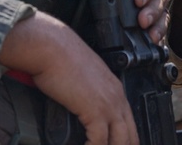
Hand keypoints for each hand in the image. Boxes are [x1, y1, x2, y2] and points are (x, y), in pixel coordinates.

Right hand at [0, 12, 138, 144]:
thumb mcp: (82, 77)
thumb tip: (79, 109)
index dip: (126, 141)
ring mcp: (109, 104)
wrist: (51, 47)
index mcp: (115, 89)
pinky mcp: (96, 111)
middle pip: (130, 136)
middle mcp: (117, 97)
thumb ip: (87, 94)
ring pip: (120, 142)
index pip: (129, 124)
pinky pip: (99, 143)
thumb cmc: (60, 58)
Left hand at [126, 0, 168, 42]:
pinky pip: (159, 26)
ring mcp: (158, 0)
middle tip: (143, 21)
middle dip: (153, 11)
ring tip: (151, 36)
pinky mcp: (155, 15)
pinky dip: (158, 35)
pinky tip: (154, 44)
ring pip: (163, 13)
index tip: (138, 0)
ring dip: (158, 26)